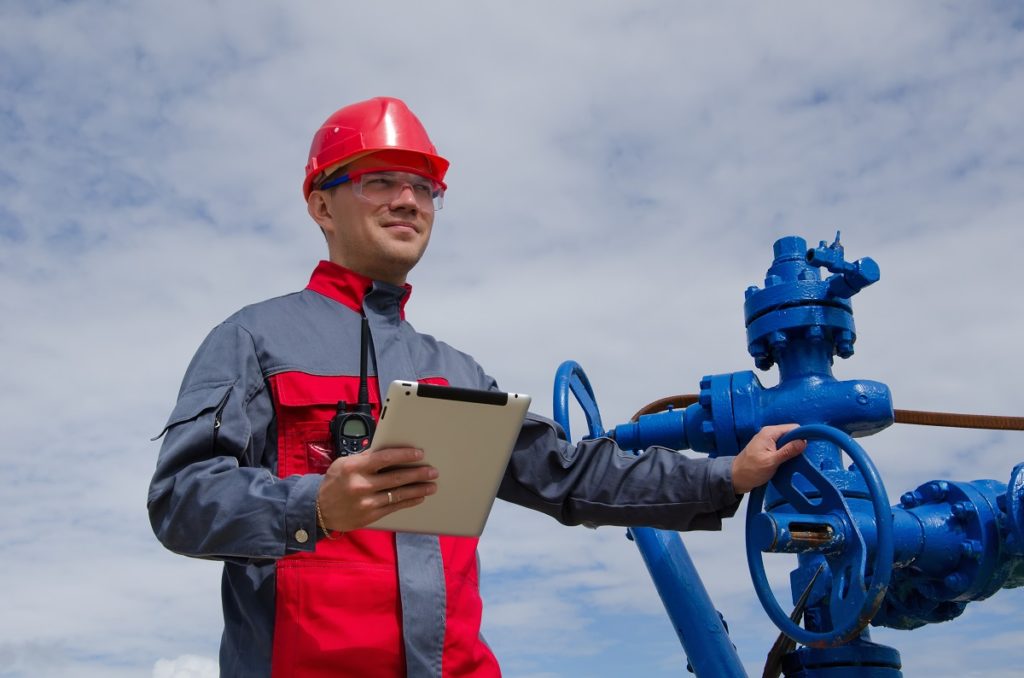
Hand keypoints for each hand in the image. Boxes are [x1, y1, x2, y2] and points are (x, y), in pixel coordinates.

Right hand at [316, 447, 437, 532]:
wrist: (318, 509)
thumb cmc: (334, 482)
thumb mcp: (344, 463)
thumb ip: (366, 457)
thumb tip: (389, 449)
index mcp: (354, 467)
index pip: (385, 458)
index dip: (404, 455)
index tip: (419, 454)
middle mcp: (361, 485)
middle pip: (396, 478)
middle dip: (418, 474)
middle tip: (432, 471)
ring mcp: (366, 502)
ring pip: (398, 494)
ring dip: (418, 489)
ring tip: (431, 485)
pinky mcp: (370, 516)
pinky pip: (394, 508)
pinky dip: (408, 502)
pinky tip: (418, 497)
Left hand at [731, 424, 806, 494]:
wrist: (736, 478)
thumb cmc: (751, 470)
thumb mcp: (771, 462)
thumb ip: (787, 451)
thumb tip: (803, 441)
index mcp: (770, 432)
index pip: (793, 428)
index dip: (801, 436)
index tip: (807, 449)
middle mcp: (769, 433)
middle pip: (791, 434)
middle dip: (797, 445)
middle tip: (799, 458)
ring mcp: (769, 441)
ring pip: (788, 442)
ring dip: (792, 451)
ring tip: (793, 462)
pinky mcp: (769, 449)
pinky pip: (783, 448)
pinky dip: (786, 454)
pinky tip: (788, 463)